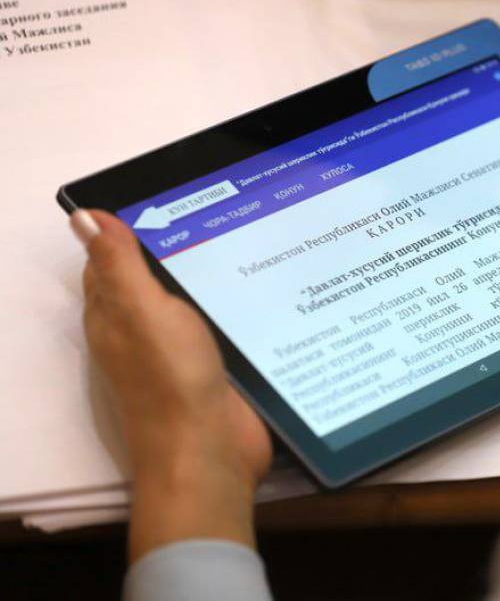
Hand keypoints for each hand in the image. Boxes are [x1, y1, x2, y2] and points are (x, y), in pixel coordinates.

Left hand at [72, 209, 270, 560]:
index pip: (110, 261)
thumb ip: (119, 265)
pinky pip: (221, 328)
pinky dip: (235, 308)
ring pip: (192, 304)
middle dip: (180, 249)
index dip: (131, 229)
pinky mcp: (213, 369)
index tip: (171, 199)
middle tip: (225, 210)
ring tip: (252, 238)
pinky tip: (262, 291)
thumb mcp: (142, 312)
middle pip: (153, 281)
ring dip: (214, 279)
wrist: (210, 452)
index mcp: (114, 317)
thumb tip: (85, 215)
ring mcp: (178, 354)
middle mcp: (141, 334)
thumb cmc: (170, 379)